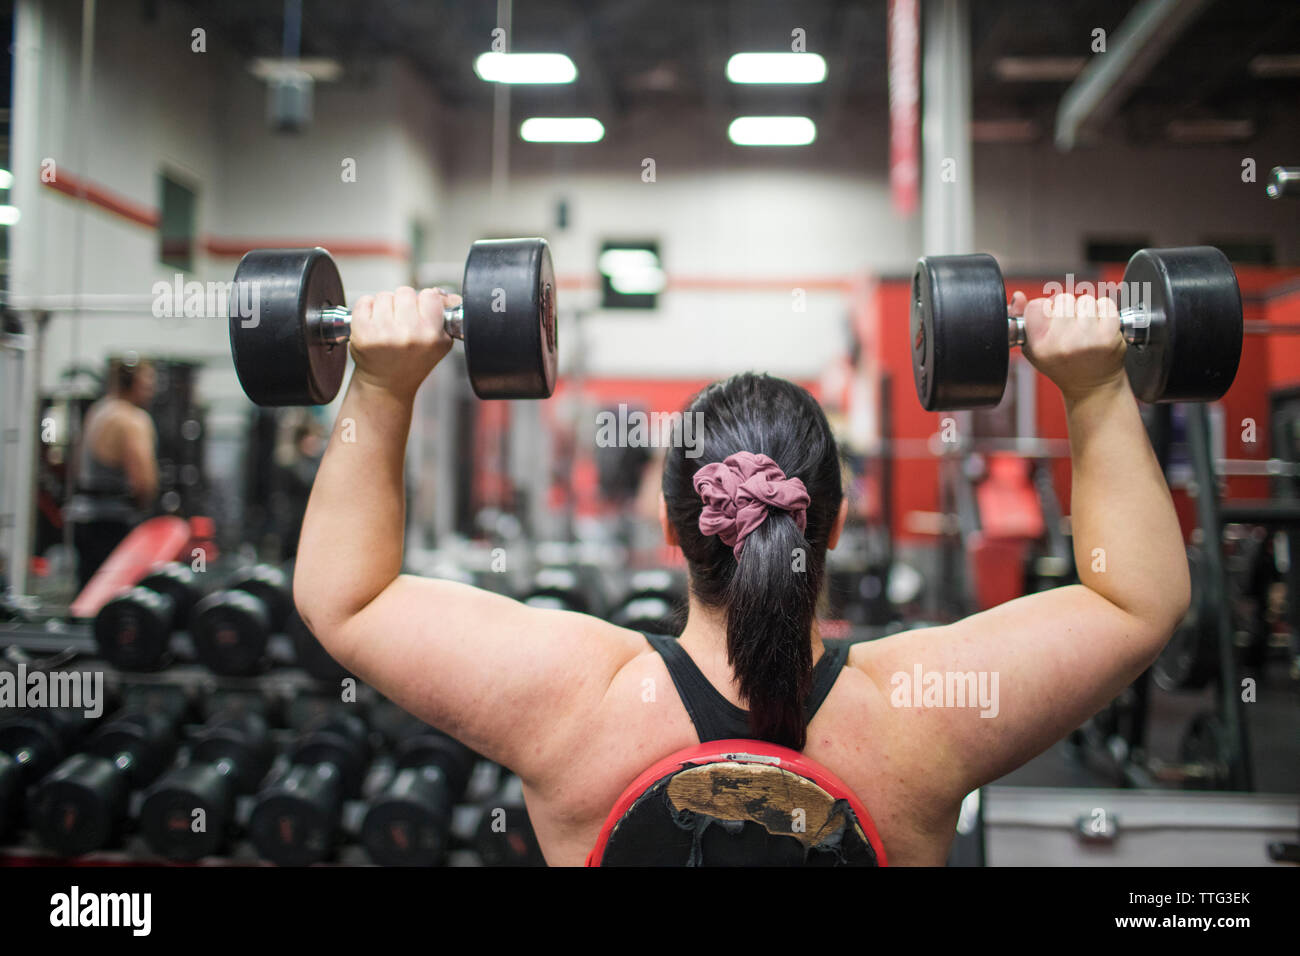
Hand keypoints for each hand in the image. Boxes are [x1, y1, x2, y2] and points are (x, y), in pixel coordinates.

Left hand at [348, 286, 457, 399]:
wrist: (386, 384)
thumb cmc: (412, 362)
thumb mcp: (439, 343)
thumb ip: (444, 315)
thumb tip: (442, 293)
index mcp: (431, 336)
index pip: (430, 295)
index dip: (424, 302)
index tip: (420, 314)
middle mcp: (409, 335)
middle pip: (405, 292)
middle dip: (403, 303)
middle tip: (402, 322)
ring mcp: (384, 333)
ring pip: (384, 295)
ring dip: (385, 306)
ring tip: (387, 325)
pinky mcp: (363, 332)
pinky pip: (364, 301)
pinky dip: (367, 309)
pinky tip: (373, 324)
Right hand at [1011, 289, 1126, 401]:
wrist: (1092, 386)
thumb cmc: (1062, 365)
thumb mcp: (1033, 349)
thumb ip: (1023, 320)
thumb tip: (1018, 296)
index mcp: (1040, 346)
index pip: (1036, 305)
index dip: (1045, 309)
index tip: (1050, 320)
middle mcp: (1062, 343)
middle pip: (1062, 299)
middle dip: (1067, 309)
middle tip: (1071, 328)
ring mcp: (1086, 339)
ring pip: (1085, 301)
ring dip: (1087, 310)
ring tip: (1086, 329)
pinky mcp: (1108, 336)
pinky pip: (1105, 304)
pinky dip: (1104, 311)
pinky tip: (1100, 327)